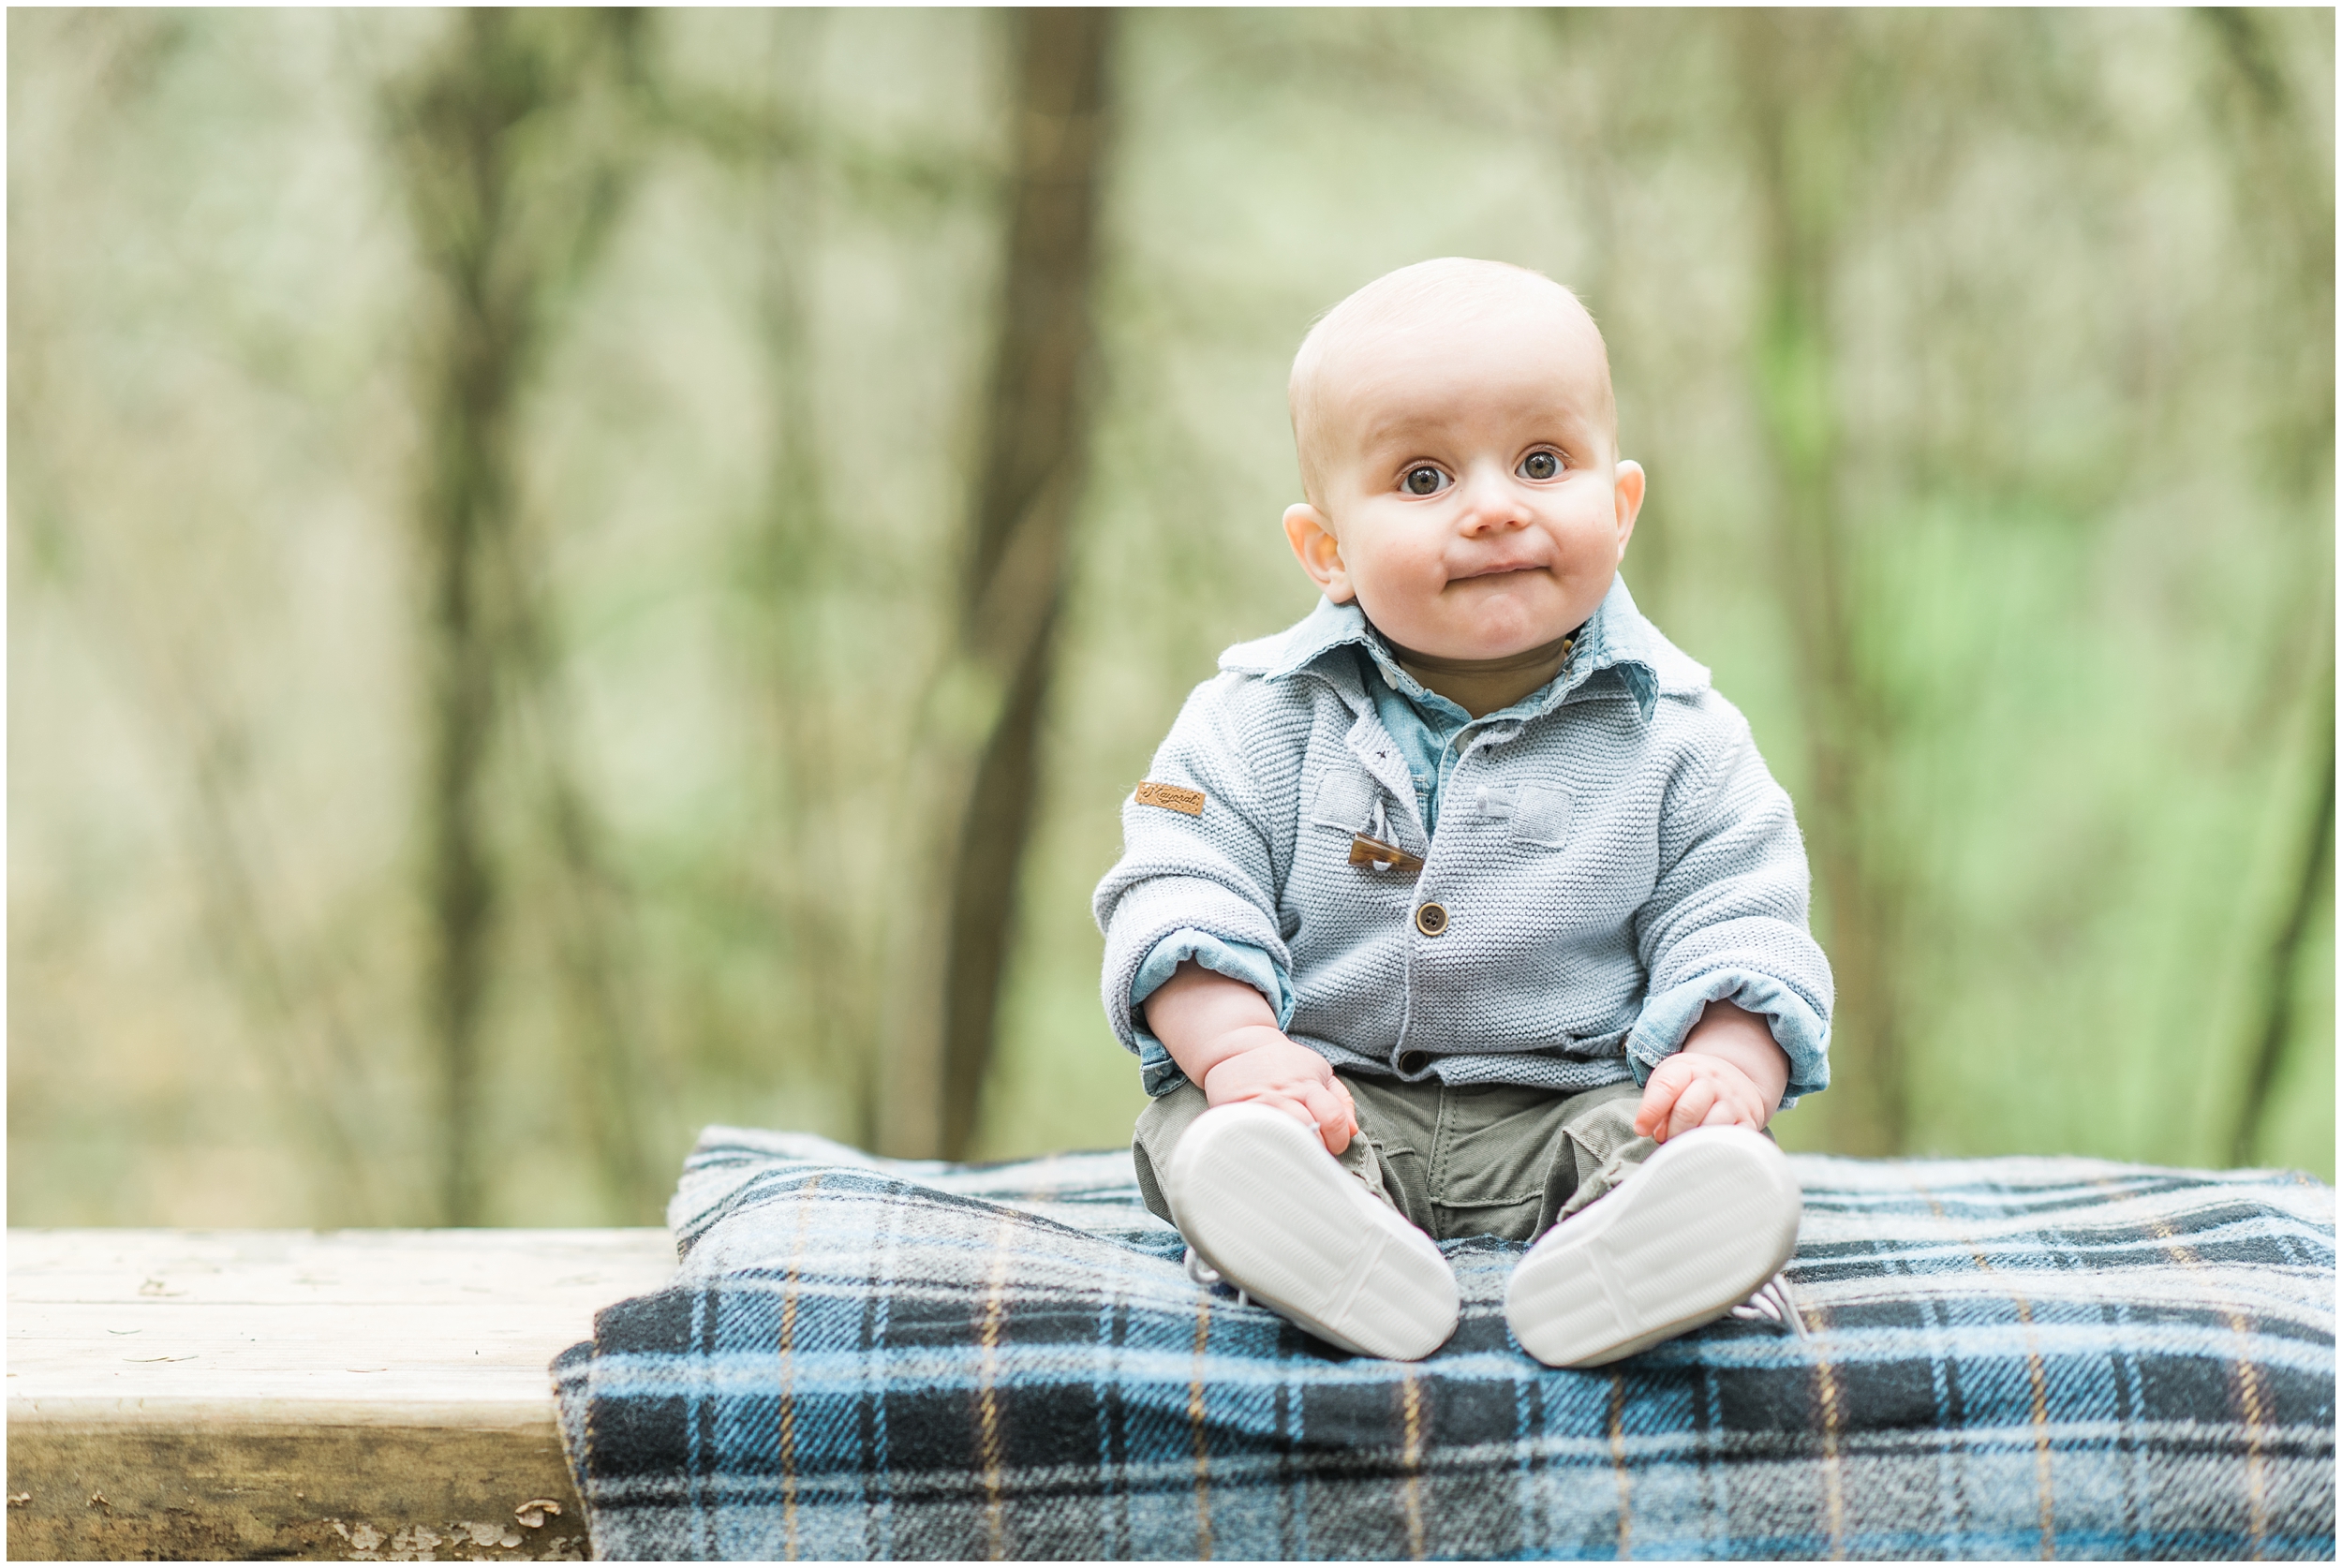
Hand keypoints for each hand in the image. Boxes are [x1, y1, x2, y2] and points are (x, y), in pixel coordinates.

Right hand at [1143, 961, 1356, 1154]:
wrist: (1237, 1047)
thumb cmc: (1283, 1064)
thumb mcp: (1318, 1071)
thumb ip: (1341, 1100)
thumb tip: (1353, 1131)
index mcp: (1308, 1085)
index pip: (1333, 1118)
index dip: (1340, 1138)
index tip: (1335, 1146)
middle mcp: (1284, 1096)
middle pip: (1309, 1133)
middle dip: (1317, 1150)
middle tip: (1314, 1154)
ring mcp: (1260, 1106)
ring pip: (1283, 1139)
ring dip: (1293, 1153)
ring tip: (1295, 1156)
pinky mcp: (1237, 1114)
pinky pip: (1255, 1138)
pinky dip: (1266, 1148)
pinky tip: (1271, 1151)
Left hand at [1633, 1000, 1788, 1142]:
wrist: (1736, 1078)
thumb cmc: (1691, 1085)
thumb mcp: (1671, 1080)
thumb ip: (1656, 1103)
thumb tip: (1653, 1133)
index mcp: (1687, 1068)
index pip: (1666, 1086)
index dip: (1650, 1112)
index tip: (1641, 1130)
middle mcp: (1713, 1082)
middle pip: (1687, 1110)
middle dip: (1672, 1131)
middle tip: (1667, 1139)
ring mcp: (1733, 1101)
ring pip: (1711, 1126)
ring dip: (1693, 1143)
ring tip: (1686, 1146)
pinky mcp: (1748, 1120)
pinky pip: (1734, 1139)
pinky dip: (1717, 1149)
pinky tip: (1706, 1151)